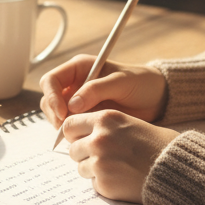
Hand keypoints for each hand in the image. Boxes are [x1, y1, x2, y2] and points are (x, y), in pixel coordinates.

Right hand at [39, 55, 167, 126]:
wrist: (155, 98)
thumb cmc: (141, 83)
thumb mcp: (121, 82)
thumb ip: (96, 90)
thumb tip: (73, 104)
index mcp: (80, 68)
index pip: (51, 80)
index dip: (52, 96)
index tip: (62, 113)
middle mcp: (75, 84)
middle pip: (49, 99)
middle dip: (55, 115)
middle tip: (68, 129)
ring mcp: (78, 102)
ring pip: (56, 115)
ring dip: (63, 126)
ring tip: (80, 133)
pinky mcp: (85, 117)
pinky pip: (70, 126)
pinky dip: (72, 133)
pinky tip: (85, 136)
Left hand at [62, 109, 177, 201]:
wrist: (176, 168)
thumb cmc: (158, 144)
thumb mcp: (130, 123)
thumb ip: (105, 127)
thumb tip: (83, 134)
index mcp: (105, 119)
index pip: (70, 125)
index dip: (75, 134)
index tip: (81, 139)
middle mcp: (98, 139)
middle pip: (73, 148)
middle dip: (84, 154)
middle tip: (102, 156)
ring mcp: (99, 162)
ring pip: (81, 167)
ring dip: (93, 169)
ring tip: (116, 167)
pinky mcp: (104, 183)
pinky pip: (94, 184)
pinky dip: (104, 183)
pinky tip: (122, 178)